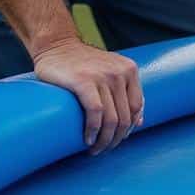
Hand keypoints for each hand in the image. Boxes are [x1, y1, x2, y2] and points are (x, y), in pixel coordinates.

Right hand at [33, 38, 143, 154]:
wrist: (55, 45)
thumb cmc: (81, 63)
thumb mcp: (110, 71)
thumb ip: (126, 91)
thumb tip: (140, 121)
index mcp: (129, 70)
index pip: (136, 108)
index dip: (129, 128)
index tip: (116, 139)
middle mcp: (119, 72)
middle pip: (124, 117)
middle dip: (115, 139)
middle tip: (103, 150)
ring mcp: (102, 76)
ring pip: (112, 119)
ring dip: (104, 141)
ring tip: (94, 149)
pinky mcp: (83, 81)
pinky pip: (95, 113)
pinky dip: (93, 131)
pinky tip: (87, 139)